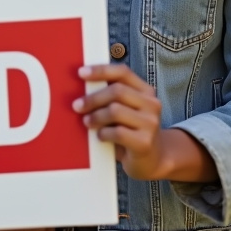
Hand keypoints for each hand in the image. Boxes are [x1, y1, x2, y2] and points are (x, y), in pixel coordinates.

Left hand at [74, 63, 209, 182]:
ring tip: (87, 122)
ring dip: (96, 116)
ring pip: (115, 110)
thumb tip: (83, 89)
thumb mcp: (126, 111)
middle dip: (93, 98)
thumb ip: (112, 98)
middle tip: (77, 106)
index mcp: (146, 91)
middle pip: (117, 91)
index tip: (81, 73)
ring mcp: (151, 123)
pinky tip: (101, 136)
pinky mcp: (145, 142)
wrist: (154, 160)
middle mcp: (152, 104)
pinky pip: (118, 132)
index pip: (123, 72)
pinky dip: (103, 133)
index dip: (101, 70)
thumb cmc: (132, 132)